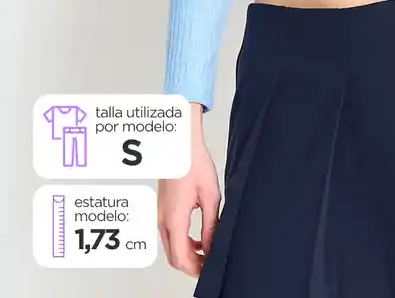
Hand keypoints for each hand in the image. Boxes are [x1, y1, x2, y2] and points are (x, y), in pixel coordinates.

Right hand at [158, 106, 220, 276]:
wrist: (179, 145)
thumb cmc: (194, 164)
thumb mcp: (210, 195)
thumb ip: (211, 225)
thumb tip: (212, 247)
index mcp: (175, 219)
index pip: (182, 258)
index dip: (197, 269)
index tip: (211, 270)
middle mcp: (163, 221)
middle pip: (174, 258)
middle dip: (192, 266)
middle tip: (210, 265)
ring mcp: (160, 216)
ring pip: (171, 248)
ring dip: (188, 255)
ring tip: (208, 253)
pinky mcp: (162, 211)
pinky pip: (170, 236)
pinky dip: (183, 244)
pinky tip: (199, 239)